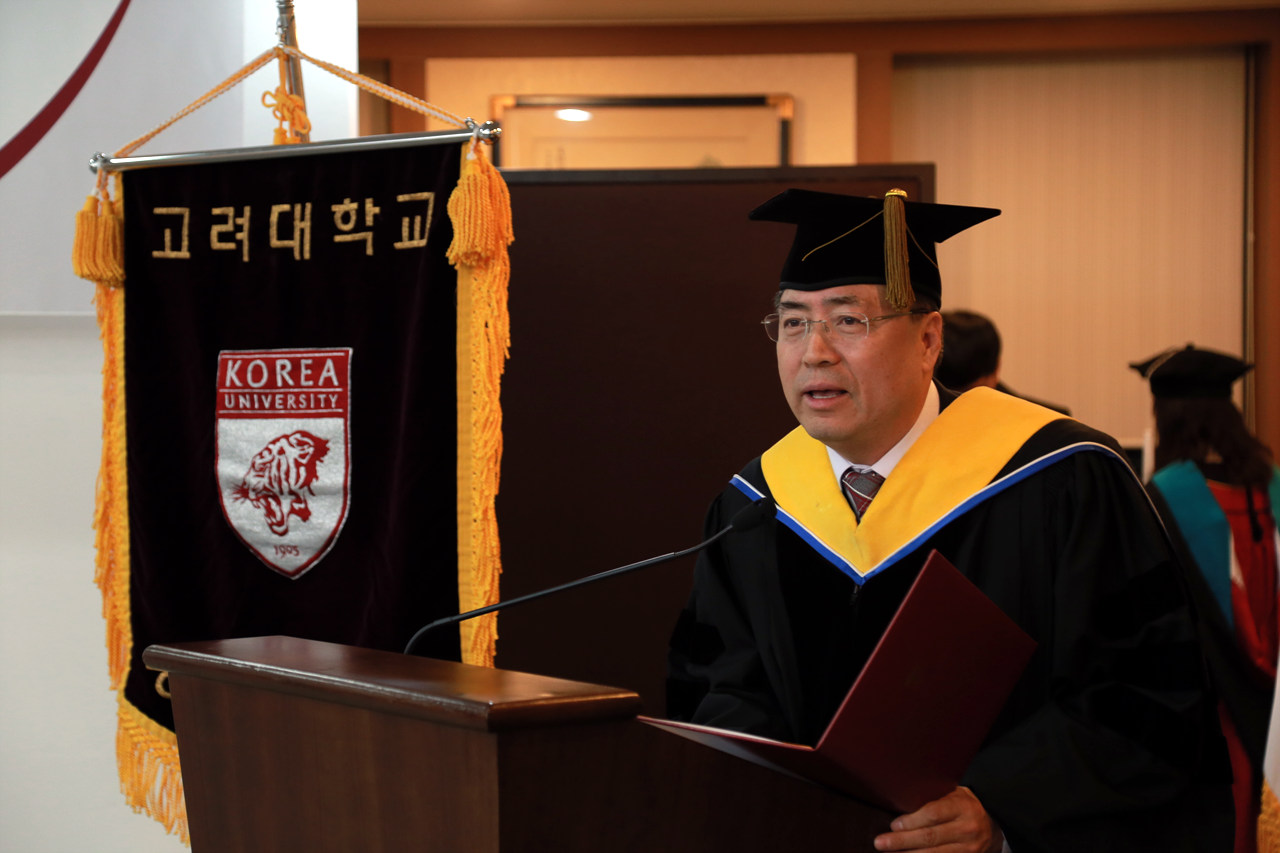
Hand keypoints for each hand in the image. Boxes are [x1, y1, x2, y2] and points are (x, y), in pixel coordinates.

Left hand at [872, 787, 1003, 852]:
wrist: (994, 823)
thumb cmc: (964, 805)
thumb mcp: (952, 794)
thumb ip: (931, 799)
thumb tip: (899, 807)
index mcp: (962, 806)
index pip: (933, 814)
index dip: (911, 821)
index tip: (893, 825)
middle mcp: (968, 829)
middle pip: (930, 837)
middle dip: (902, 841)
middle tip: (880, 843)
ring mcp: (970, 849)